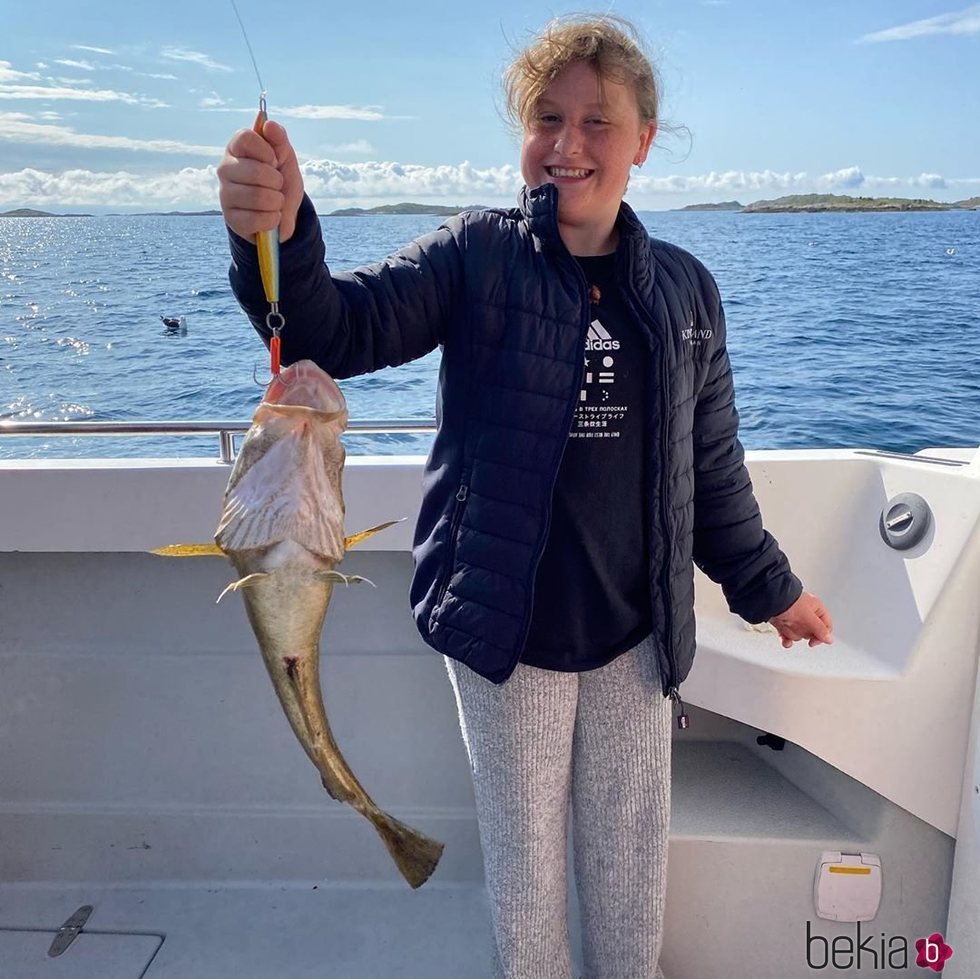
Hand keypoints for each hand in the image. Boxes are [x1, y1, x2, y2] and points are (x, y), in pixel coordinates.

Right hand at [217, 119, 304, 243]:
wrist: (284, 215)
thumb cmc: (280, 182)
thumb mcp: (286, 159)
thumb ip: (279, 140)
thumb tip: (269, 124)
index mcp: (236, 149)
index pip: (245, 138)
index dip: (266, 151)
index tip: (274, 161)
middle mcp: (225, 169)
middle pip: (255, 171)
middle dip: (277, 181)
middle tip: (277, 185)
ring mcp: (225, 194)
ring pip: (258, 197)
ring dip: (277, 202)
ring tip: (275, 201)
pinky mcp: (231, 218)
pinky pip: (257, 219)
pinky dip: (272, 219)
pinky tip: (270, 216)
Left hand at [769, 592, 832, 648]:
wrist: (769, 601)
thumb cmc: (790, 604)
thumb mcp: (809, 618)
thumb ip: (820, 630)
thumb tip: (829, 639)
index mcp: (816, 607)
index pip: (826, 626)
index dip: (822, 635)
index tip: (814, 641)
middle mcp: (806, 612)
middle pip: (811, 632)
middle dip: (803, 632)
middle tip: (799, 626)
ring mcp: (794, 618)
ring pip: (799, 635)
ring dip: (793, 633)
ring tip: (788, 625)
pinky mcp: (783, 623)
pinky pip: (788, 636)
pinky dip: (786, 639)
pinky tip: (785, 641)